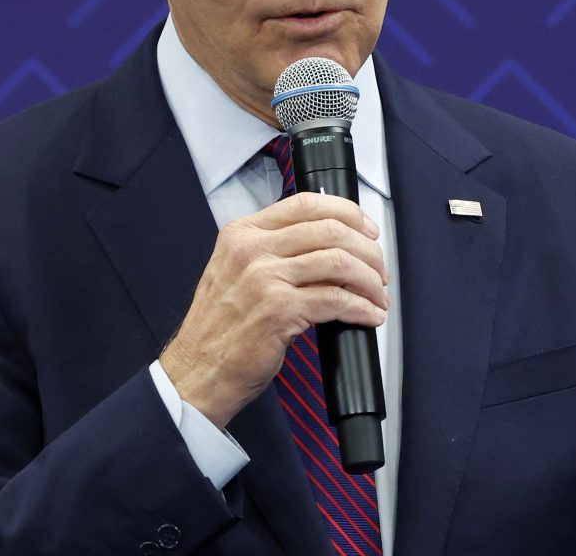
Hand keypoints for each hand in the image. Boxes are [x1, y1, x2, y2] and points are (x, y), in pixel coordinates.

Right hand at [159, 192, 387, 427]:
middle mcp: (252, 249)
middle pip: (330, 230)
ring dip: (369, 280)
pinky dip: (361, 307)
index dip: (348, 213)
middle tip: (379, 269)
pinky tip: (369, 315)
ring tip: (377, 295)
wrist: (196, 372)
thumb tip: (329, 245)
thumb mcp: (236, 271)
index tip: (367, 229)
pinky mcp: (278, 310)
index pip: (306, 203)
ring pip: (338, 261)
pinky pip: (336, 299)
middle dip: (367, 249)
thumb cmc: (219, 328)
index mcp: (242, 233)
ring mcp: (264, 278)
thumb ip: (273, 250)